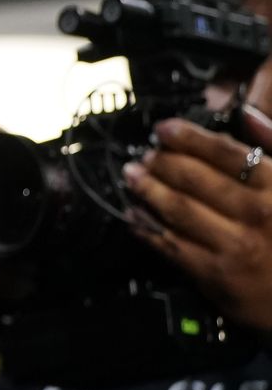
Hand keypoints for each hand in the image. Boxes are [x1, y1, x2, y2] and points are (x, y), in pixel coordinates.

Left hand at [123, 106, 271, 330]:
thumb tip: (246, 113)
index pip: (225, 152)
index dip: (189, 137)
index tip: (164, 129)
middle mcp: (256, 215)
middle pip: (194, 178)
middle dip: (161, 162)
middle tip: (144, 154)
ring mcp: (235, 246)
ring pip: (178, 208)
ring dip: (147, 188)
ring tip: (132, 175)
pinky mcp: (216, 275)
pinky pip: (170, 244)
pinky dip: (146, 226)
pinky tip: (133, 213)